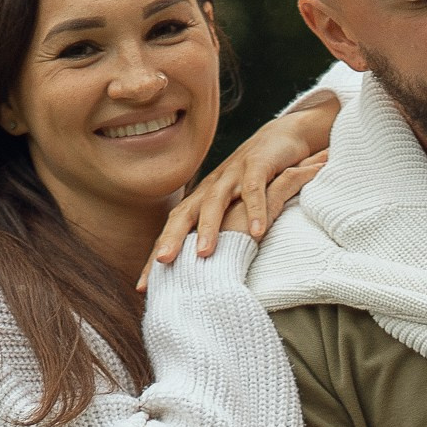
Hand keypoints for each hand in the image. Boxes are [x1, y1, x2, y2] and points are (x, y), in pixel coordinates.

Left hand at [149, 92, 340, 270]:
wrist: (282, 139)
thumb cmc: (256, 182)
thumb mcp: (235, 209)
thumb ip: (221, 234)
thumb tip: (205, 274)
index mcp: (202, 200)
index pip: (174, 230)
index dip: (157, 256)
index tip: (144, 288)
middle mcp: (211, 187)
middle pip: (185, 214)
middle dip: (172, 239)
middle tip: (162, 265)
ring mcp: (232, 175)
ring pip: (215, 202)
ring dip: (208, 227)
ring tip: (204, 254)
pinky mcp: (257, 165)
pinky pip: (254, 190)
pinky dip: (256, 210)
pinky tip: (256, 232)